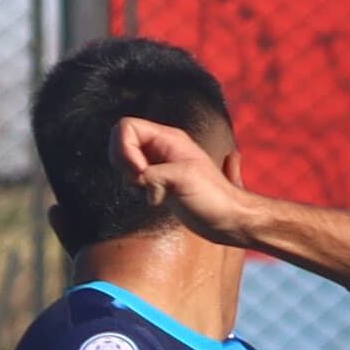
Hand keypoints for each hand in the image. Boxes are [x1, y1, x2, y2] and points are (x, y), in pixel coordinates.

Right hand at [115, 117, 257, 244]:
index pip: (127, 127)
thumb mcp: (183, 179)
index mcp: (168, 139)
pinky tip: (156, 200)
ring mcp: (159, 165)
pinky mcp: (159, 183)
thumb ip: (153, 173)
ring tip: (154, 192)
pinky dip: (137, 190)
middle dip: (124, 165)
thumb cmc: (214, 198)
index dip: (124, 148)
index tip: (140, 171)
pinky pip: (133, 179)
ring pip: (125, 162)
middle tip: (144, 182)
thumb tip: (137, 178)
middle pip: (121, 143)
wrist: (228, 221)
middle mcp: (161, 148)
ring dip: (130, 180)